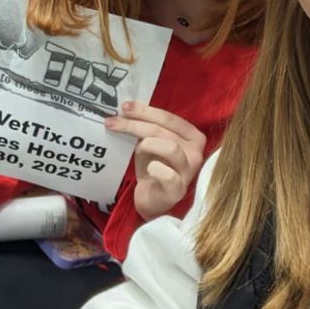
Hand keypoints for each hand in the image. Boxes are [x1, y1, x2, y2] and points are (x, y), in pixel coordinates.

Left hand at [106, 101, 206, 221]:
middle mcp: (196, 152)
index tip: (124, 107)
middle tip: (113, 122)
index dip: (146, 111)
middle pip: (164, 130)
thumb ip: (147, 129)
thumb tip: (126, 111)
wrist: (155, 201)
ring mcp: (189, 171)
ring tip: (137, 150)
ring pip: (170, 147)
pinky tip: (148, 169)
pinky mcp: (178, 189)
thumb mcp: (152, 144)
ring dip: (146, 145)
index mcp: (193, 136)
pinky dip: (154, 168)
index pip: (169, 118)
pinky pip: (167, 174)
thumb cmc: (155, 168)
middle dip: (135, 124)